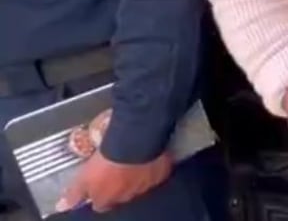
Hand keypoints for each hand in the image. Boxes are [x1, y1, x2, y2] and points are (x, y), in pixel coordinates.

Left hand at [57, 151, 171, 212]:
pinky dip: (152, 168)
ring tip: (132, 162)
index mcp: (107, 199)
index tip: (97, 186)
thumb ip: (74, 193)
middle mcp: (127, 197)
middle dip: (118, 187)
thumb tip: (61, 207)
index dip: (98, 196)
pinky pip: (155, 174)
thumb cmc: (106, 161)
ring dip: (135, 178)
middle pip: (120, 197)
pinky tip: (149, 158)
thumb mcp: (83, 176)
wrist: (134, 144)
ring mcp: (145, 186)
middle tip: (115, 171)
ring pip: (139, 186)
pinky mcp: (161, 174)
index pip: (100, 205)